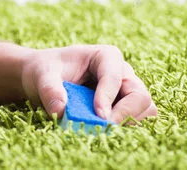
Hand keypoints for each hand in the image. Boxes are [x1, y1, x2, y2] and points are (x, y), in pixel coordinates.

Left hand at [21, 45, 156, 123]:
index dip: (108, 98)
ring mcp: (125, 90)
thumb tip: (61, 110)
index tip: (98, 116)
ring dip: (127, 122)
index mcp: (105, 56)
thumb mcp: (43, 76)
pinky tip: (104, 130)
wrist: (41, 77)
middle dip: (125, 113)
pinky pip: (136, 119)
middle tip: (103, 127)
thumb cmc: (45, 70)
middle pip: (140, 95)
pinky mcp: (123, 106)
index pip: (115, 78)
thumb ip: (50, 90)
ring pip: (145, 109)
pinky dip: (125, 127)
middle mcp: (121, 72)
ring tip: (102, 128)